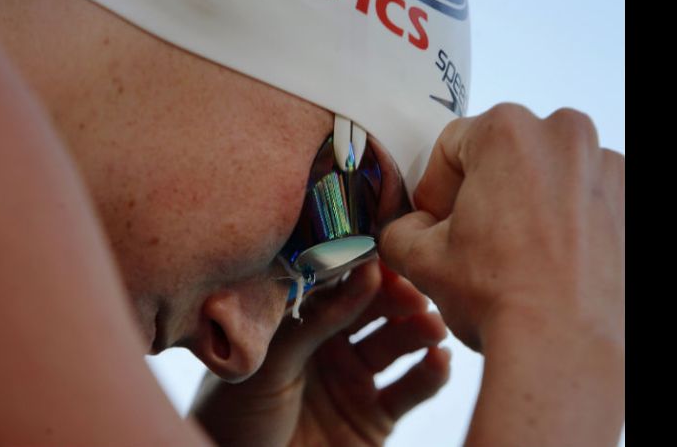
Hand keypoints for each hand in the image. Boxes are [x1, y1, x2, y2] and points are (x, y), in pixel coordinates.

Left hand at [190, 260, 449, 446]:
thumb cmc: (237, 415)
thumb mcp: (272, 361)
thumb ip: (317, 318)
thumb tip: (365, 269)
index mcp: (298, 323)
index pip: (338, 285)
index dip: (363, 270)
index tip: (385, 260)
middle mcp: (329, 345)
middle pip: (374, 309)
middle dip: (397, 297)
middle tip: (415, 293)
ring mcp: (354, 378)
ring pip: (397, 343)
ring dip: (418, 330)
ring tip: (432, 325)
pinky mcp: (376, 415)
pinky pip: (411, 389)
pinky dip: (430, 373)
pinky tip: (439, 360)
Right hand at [379, 104, 623, 351]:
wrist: (564, 349)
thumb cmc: (501, 298)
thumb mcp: (422, 260)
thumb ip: (399, 230)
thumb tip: (406, 228)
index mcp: (507, 133)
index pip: (451, 146)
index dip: (435, 188)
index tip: (435, 221)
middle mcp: (565, 136)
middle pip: (503, 154)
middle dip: (482, 192)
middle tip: (472, 239)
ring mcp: (607, 168)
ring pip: (546, 175)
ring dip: (525, 204)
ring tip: (514, 255)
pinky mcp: (630, 203)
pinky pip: (584, 199)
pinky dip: (566, 221)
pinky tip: (550, 261)